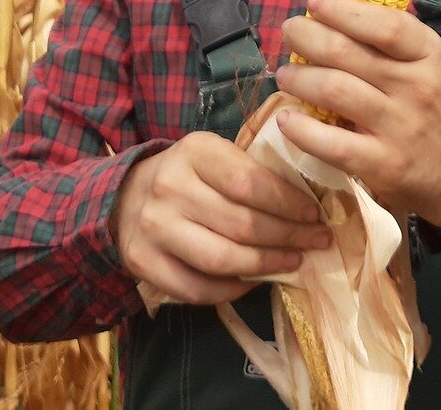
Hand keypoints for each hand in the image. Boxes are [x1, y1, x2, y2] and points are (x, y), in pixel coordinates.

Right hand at [110, 132, 332, 305]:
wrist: (124, 197)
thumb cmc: (187, 177)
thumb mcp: (214, 157)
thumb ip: (251, 174)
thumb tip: (307, 207)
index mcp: (194, 151)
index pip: (250, 182)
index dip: (289, 203)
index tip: (314, 216)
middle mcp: (170, 187)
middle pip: (241, 223)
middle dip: (288, 237)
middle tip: (316, 242)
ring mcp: (153, 227)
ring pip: (222, 259)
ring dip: (266, 266)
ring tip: (292, 262)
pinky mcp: (143, 261)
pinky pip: (197, 288)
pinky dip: (232, 290)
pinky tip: (253, 281)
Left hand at [275, 0, 440, 226]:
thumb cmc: (430, 106)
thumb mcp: (423, 64)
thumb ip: (385, 41)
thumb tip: (328, 14)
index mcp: (426, 54)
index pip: (385, 25)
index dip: (344, 10)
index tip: (314, 2)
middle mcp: (415, 87)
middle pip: (348, 53)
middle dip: (308, 37)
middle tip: (290, 32)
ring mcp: (399, 126)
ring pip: (335, 90)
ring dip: (300, 78)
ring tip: (285, 75)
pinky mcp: (384, 164)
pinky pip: (333, 143)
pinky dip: (302, 130)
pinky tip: (286, 120)